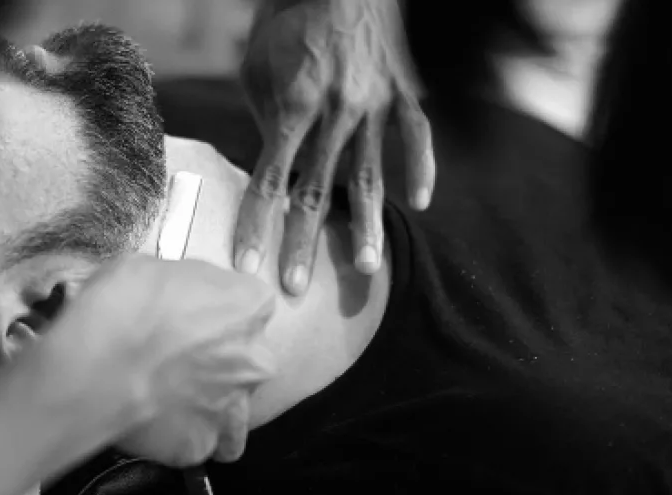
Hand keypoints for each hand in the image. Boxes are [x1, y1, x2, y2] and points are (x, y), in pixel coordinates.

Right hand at [46, 255, 277, 466]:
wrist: (92, 367)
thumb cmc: (120, 303)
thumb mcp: (153, 266)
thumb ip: (184, 286)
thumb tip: (178, 297)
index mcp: (250, 305)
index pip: (252, 304)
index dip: (219, 309)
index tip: (192, 313)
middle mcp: (254, 358)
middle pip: (248, 358)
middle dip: (220, 359)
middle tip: (176, 357)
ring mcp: (232, 407)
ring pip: (236, 411)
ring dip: (213, 405)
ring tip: (174, 399)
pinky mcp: (200, 444)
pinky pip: (198, 441)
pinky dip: (181, 435)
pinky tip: (154, 422)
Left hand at [234, 0, 434, 295]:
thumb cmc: (286, 28)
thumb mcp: (258, 71)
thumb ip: (264, 122)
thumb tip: (273, 167)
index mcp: (293, 110)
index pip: (270, 183)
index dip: (257, 228)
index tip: (249, 267)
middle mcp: (336, 114)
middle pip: (317, 193)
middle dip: (304, 245)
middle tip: (296, 289)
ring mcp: (374, 105)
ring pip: (370, 177)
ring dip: (368, 226)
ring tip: (368, 268)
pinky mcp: (402, 92)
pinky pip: (416, 135)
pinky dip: (422, 167)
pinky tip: (422, 200)